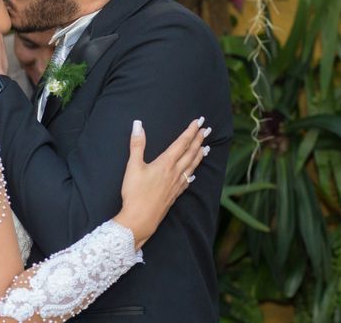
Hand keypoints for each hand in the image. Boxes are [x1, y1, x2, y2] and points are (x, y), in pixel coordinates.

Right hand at [114, 118, 209, 248]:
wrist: (140, 219)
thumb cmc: (135, 193)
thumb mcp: (133, 166)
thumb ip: (137, 144)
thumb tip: (138, 124)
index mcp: (165, 163)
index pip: (181, 143)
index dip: (191, 131)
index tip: (199, 121)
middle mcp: (174, 172)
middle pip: (190, 153)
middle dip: (199, 140)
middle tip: (207, 129)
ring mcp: (176, 185)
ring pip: (192, 166)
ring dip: (199, 155)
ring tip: (206, 147)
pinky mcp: (174, 195)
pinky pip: (188, 180)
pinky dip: (193, 173)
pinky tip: (193, 173)